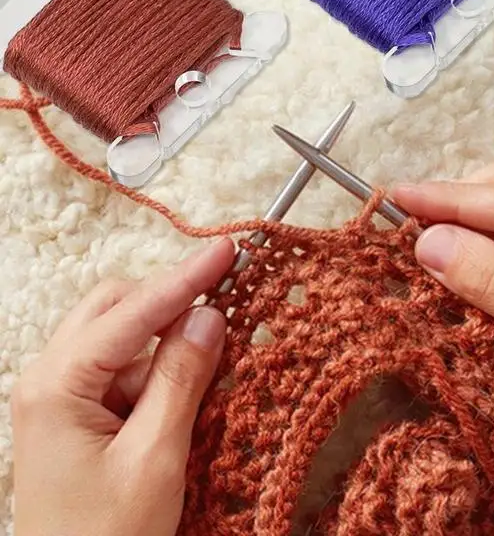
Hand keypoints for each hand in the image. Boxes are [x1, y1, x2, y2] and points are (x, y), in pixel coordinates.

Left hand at [12, 238, 233, 535]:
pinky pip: (124, 368)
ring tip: (215, 349)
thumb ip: (181, 378)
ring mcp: (63, 396)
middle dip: (170, 298)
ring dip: (168, 336)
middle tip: (224, 292)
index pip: (134, 312)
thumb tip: (209, 314)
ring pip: (123, 336)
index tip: (227, 249)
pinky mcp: (79, 414)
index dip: (186, 276)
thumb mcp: (155, 457)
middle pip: (117, 308)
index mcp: (58, 385)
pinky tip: (190, 383)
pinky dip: (160, 367)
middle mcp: (52, 378)